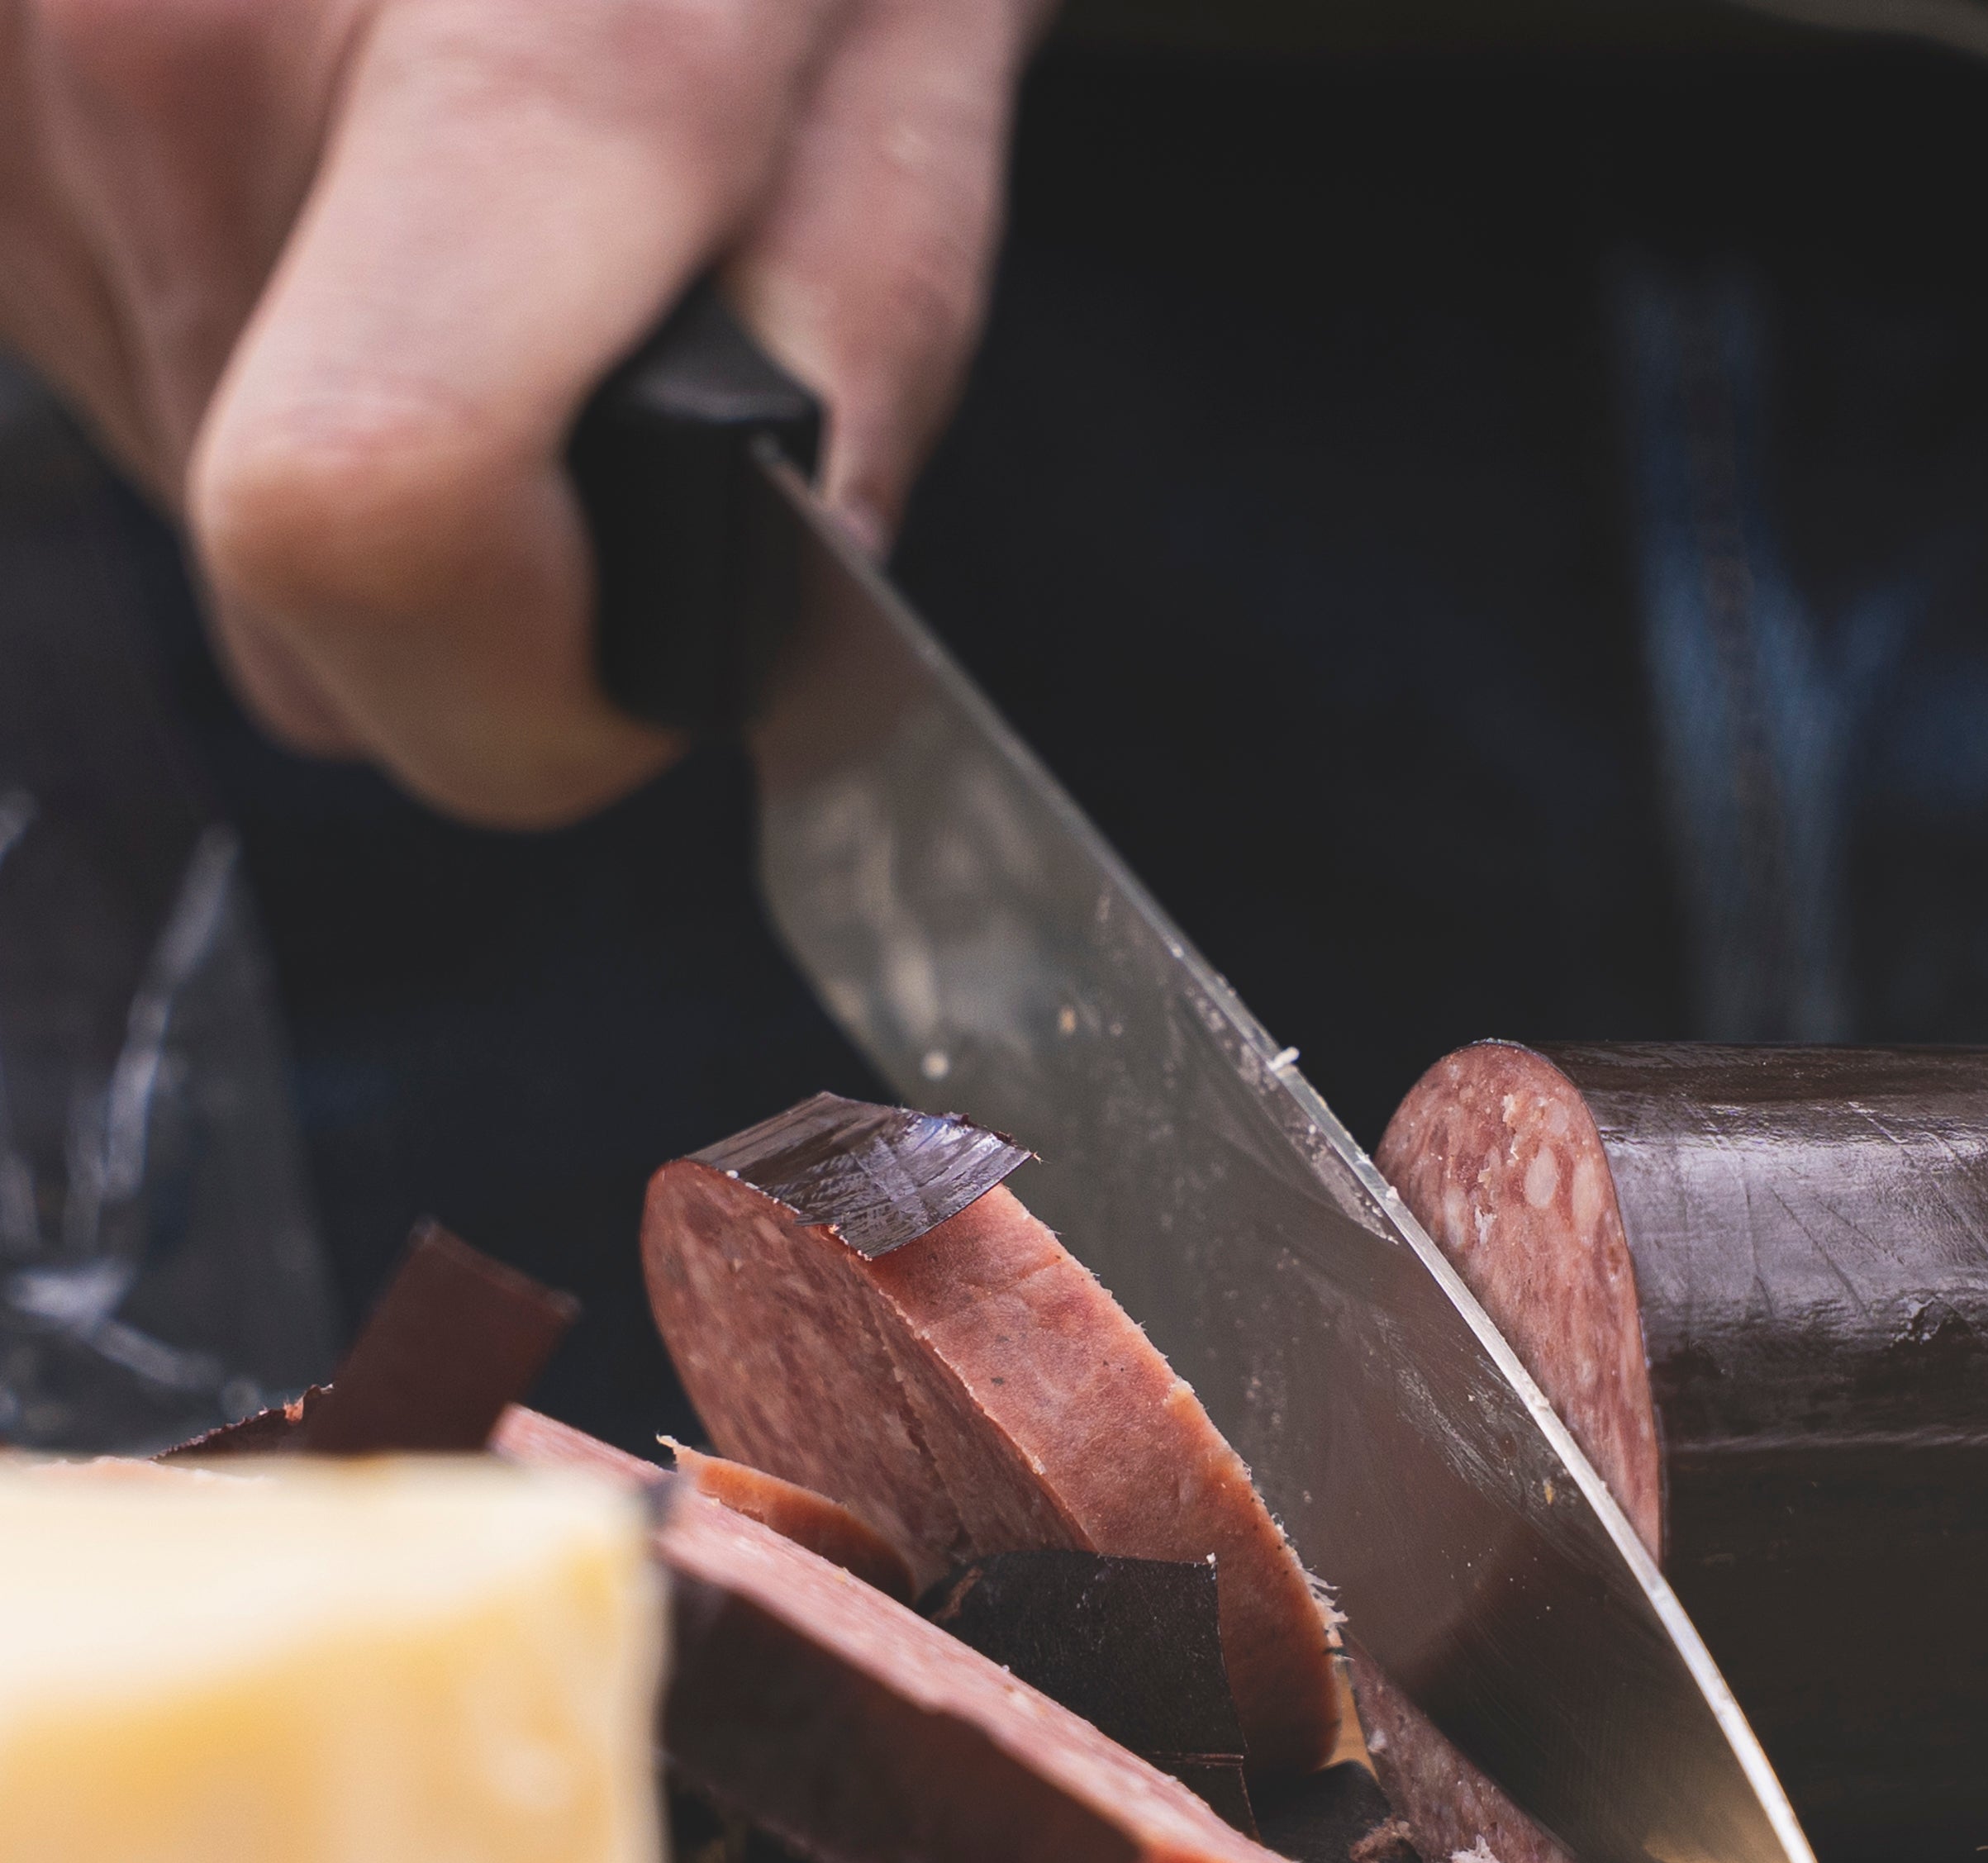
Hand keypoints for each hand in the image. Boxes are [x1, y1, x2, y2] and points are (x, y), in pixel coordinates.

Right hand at [0, 0, 1051, 826]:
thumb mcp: (916, 23)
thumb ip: (861, 334)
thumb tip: (772, 593)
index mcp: (523, 32)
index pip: (377, 524)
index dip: (523, 689)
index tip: (630, 650)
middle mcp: (179, 23)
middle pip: (285, 569)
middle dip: (478, 565)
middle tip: (585, 348)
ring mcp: (16, 42)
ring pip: (189, 468)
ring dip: (353, 396)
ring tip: (465, 167)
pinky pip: (92, 338)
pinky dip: (233, 300)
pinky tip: (328, 110)